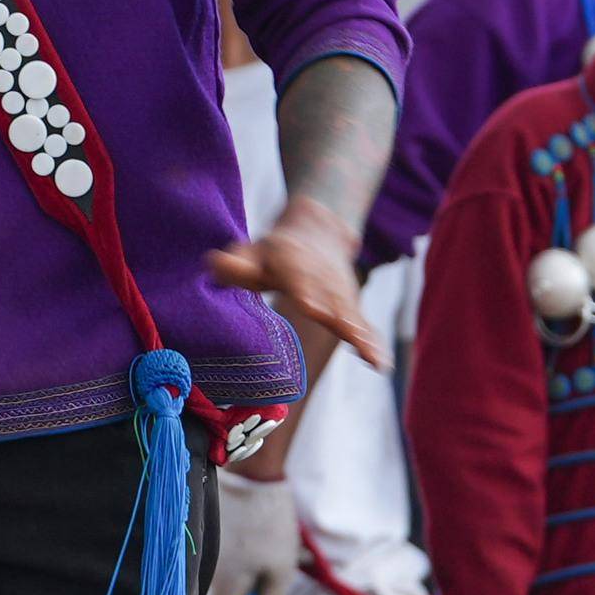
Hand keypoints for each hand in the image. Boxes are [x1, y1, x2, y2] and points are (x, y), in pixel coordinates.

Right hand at [199, 467, 300, 594]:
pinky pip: (222, 558)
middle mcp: (207, 571)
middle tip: (270, 580)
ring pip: (225, 579)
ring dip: (246, 575)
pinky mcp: (204, 537)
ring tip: (267, 553)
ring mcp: (203, 553)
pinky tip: (255, 538)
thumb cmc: (270, 524)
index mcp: (224, 583)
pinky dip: (239, 556)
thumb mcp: (281, 570)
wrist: (251, 475)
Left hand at [206, 197, 381, 376]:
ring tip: (370, 354)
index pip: (301, 280)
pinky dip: (373, 344)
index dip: (306, 291)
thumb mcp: (253, 251)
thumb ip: (235, 263)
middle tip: (346, 331)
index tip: (311, 304)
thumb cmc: (275, 252)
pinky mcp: (351, 308)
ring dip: (360, 334)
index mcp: (296, 266)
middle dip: (337, 315)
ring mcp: (340, 295)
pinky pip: (363, 328)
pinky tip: (381, 365)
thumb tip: (213, 263)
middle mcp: (323, 281)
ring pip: (351, 316)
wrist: (320, 229)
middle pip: (331, 300)